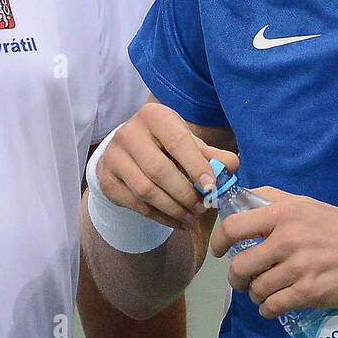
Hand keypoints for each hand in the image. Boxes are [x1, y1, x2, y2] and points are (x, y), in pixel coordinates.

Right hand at [95, 101, 238, 229]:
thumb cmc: (166, 145)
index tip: (212, 187)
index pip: (178, 142)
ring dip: (174, 209)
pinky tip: (177, 221)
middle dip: (186, 194)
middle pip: (160, 170)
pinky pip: (135, 204)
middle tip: (203, 208)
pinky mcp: (107, 180)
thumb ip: (210, 154)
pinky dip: (160, 217)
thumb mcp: (188, 142)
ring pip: (146, 190)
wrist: (129, 150)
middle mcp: (128, 133)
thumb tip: (231, 166)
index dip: (196, 166)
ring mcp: (113, 157)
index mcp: (153, 116)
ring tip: (192, 218)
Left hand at [209, 187, 337, 316]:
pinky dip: (267, 309)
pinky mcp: (309, 293)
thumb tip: (239, 199)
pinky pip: (272, 306)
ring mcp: (299, 268)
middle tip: (242, 278)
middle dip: (236, 276)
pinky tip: (272, 305)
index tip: (218, 250)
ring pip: (256, 289)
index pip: (234, 227)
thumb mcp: (307, 204)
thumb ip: (273, 200)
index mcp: (285, 213)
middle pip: (240, 265)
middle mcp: (288, 239)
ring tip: (263, 290)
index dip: (218, 241)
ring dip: (255, 293)